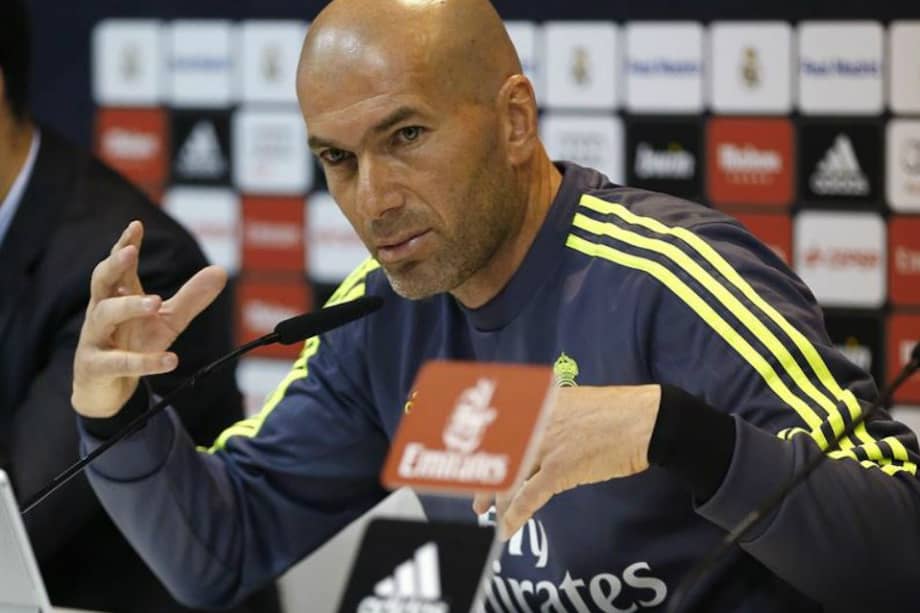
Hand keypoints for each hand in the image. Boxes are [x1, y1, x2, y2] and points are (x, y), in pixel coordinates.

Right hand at [71, 221, 226, 417]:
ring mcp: (95, 339)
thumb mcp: (168, 320)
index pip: (119, 266)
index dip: (125, 245)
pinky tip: (171, 360)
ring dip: (130, 306)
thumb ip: (191, 297)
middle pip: (101, 281)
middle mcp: (101, 312)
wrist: (107, 391)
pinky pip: (120, 362)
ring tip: (157, 302)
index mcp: (117, 296)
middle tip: (130, 252)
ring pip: (105, 315)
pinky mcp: (96, 367)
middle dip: (114, 265)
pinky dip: (146, 361)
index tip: (136, 225)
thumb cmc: (134, 345)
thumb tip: (221, 270)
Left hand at [473, 385, 660, 539]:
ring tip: (487, 514)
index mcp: (533, 402)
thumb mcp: (570, 400)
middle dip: (481, 479)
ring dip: (495, 500)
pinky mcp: (559, 468)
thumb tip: (528, 425)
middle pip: (495, 454)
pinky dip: (514, 515)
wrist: (644, 420)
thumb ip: (545, 410)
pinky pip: (528, 496)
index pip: (494, 425)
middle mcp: (532, 421)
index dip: (477, 447)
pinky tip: (506, 529)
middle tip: (475, 497)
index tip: (468, 460)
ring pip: (507, 477)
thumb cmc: (613, 411)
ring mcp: (544, 445)